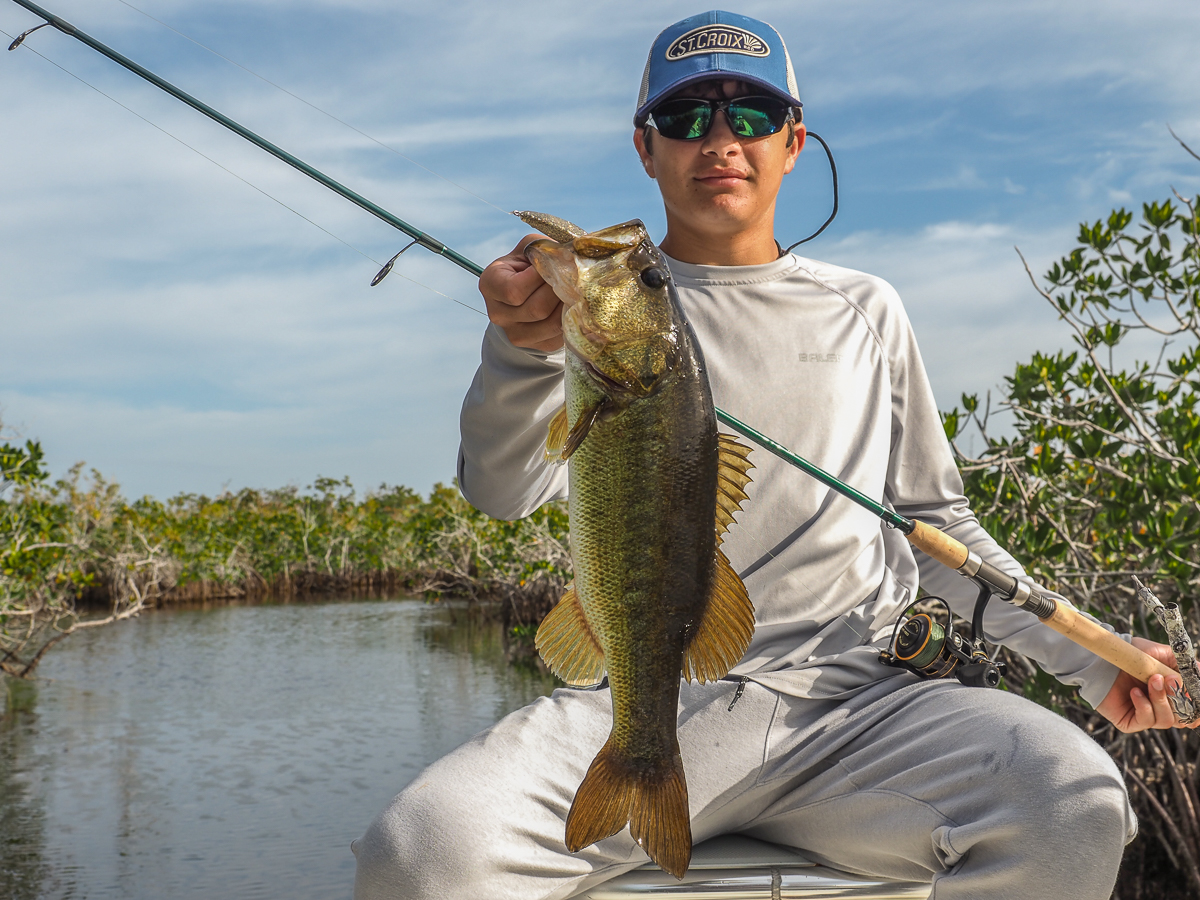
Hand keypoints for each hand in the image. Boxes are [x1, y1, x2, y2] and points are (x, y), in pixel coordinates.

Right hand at [479, 235, 563, 351]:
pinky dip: (571, 319)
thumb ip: (545, 249)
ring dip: (569, 305)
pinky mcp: (536, 346)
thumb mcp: (530, 248)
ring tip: (574, 290)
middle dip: (559, 291)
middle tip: (570, 278)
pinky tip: (572, 305)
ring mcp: (515, 334)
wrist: (529, 291)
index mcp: (490, 285)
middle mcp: (498, 314)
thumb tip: (572, 257)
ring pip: (552, 324)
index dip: (539, 277)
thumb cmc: (530, 264)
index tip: (551, 265)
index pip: (514, 290)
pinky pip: (560, 335)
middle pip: (536, 309)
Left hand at [1095, 636, 1199, 731]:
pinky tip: (1135, 692)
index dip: (1197, 709)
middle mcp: (1161, 708)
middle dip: (1178, 697)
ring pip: (1167, 720)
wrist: (1103, 658)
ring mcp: (1146, 716)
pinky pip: (1146, 721)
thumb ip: (1186, 665)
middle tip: (1168, 679)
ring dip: (1161, 699)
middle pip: (1183, 717)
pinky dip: (1144, 706)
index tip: (1197, 698)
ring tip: (1151, 680)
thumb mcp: (1163, 655)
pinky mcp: (1130, 722)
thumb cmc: (1132, 655)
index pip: (1192, 711)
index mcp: (1172, 696)